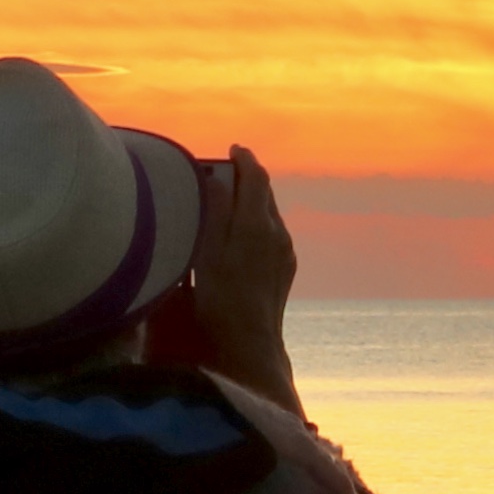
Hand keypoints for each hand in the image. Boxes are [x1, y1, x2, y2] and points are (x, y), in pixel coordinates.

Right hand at [190, 143, 302, 408]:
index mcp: (257, 224)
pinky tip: (241, 236)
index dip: (244, 159)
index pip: (255, 177)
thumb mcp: (207, 252)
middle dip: (247, 179)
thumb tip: (216, 178)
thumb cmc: (220, 300)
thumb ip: (214, 211)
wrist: (250, 344)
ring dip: (252, 202)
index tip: (233, 149)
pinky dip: (257, 224)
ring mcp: (285, 252)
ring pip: (270, 214)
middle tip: (227, 170)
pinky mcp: (286, 269)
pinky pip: (273, 235)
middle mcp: (278, 233)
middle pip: (265, 194)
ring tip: (230, 201)